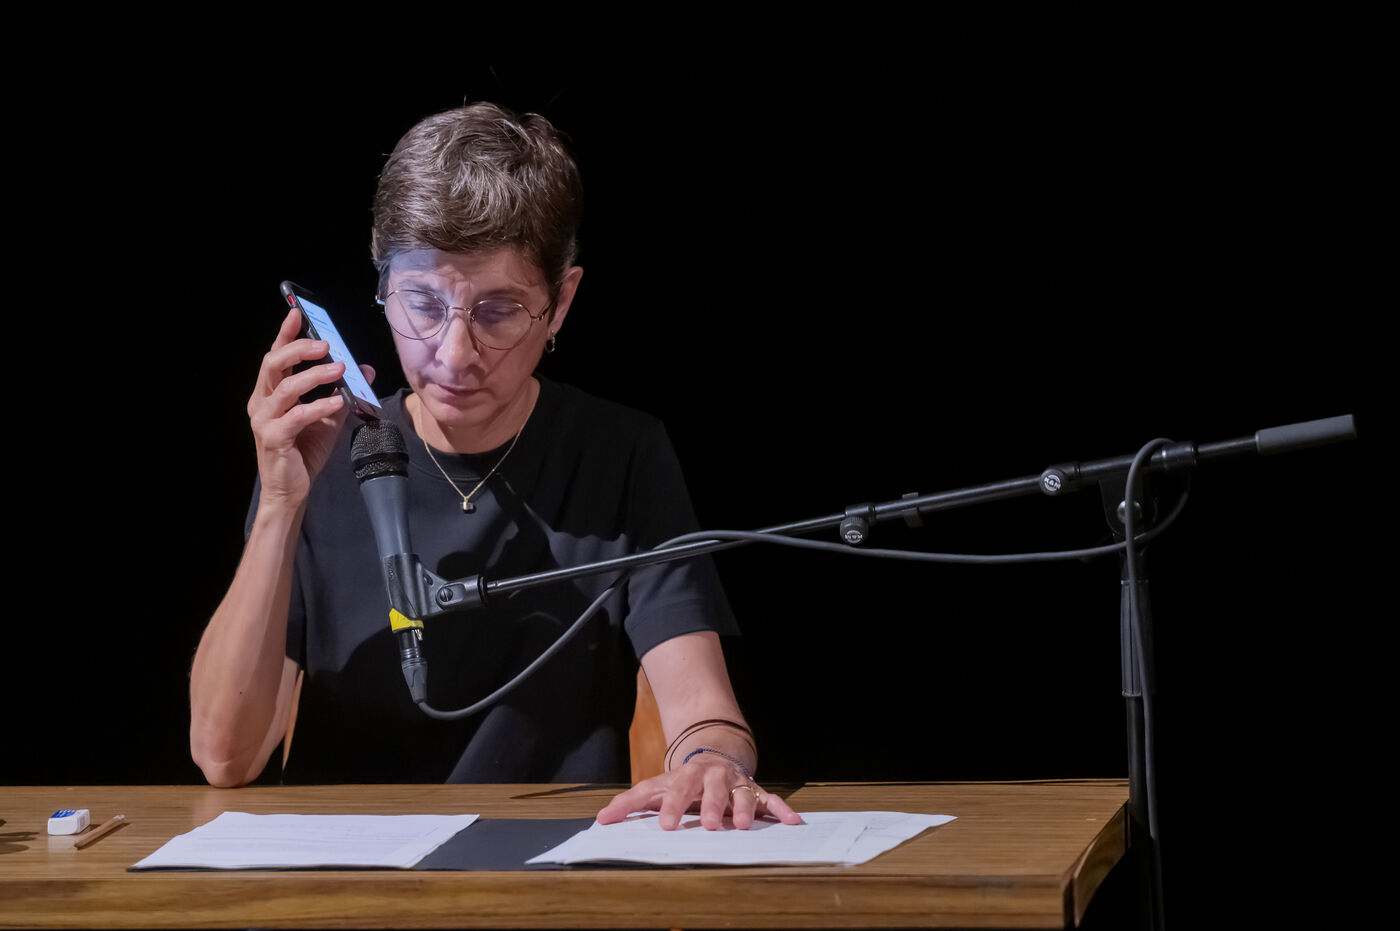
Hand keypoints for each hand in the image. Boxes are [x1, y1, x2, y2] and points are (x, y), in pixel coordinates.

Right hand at [248, 307, 374, 507]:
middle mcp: (262, 403)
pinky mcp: (274, 439)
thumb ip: (342, 392)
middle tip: (325, 344)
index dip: (285, 334)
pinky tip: (338, 402)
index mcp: (270, 394)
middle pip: (273, 365)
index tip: (297, 312)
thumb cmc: (304, 452)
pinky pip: (297, 417)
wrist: (291, 491)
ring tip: (339, 369)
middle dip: (299, 349)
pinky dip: (319, 406)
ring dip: (314, 376)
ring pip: (285, 389)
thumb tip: (366, 371)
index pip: (275, 357)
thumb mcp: (328, 418)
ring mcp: (264, 421)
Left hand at [596, 755, 802, 830]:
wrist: (714, 755)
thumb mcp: (655, 788)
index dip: (672, 807)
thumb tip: (601, 819)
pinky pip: (770, 799)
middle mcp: (712, 777)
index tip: (667, 826)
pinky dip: (781, 809)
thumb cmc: (681, 782)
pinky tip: (791, 821)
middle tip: (708, 825)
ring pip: (741, 794)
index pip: (676, 791)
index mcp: (685, 776)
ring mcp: (735, 782)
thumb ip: (629, 803)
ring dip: (742, 808)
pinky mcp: (755, 790)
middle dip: (710, 806)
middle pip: (711, 789)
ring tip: (742, 826)